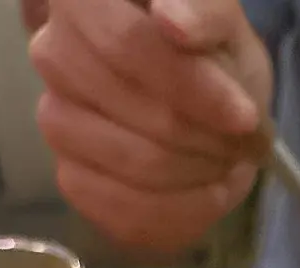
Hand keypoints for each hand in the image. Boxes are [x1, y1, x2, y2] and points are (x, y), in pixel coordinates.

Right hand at [27, 0, 272, 253]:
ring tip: (229, 163)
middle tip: (246, 143)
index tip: (245, 116)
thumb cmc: (209, 49)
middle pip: (136, 113)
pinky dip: (183, 213)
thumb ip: (206, 12)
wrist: (205, 100)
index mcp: (81, 0)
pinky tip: (208, 194)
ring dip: (199, 175)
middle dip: (206, 138)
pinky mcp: (73, 179)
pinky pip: (125, 214)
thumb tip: (174, 22)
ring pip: (135, 166)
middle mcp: (53, 56)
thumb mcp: (222, 20)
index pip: (127, 46)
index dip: (191, 88)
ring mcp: (57, 121)